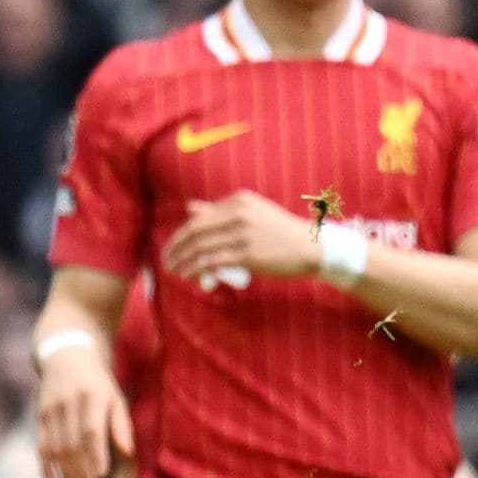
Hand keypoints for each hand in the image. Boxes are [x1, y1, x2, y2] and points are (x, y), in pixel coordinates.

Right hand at [32, 338, 131, 477]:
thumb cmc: (98, 382)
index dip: (95, 453)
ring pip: (56, 448)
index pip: (91, 429)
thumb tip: (128, 452)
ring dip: (64, 474)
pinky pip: (41, 444)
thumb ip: (121, 425)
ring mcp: (51, 410)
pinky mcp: (40, 416)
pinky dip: (46, 465)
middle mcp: (68, 403)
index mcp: (91, 396)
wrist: (65, 355)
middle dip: (80, 472)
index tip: (101, 476)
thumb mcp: (115, 396)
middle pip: (72, 443)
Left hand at [161, 191, 321, 290]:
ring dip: (183, 262)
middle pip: (196, 233)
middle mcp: (240, 214)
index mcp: (239, 201)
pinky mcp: (249, 254)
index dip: (180, 235)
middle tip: (166, 262)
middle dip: (176, 249)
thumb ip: (219, 211)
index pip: (199, 219)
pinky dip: (196, 270)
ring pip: (202, 249)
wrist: (310, 246)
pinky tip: (189, 276)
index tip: (171, 248)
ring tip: (174, 271)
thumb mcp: (251, 213)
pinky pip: (214, 262)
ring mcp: (244, 234)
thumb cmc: (279, 232)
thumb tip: (190, 208)